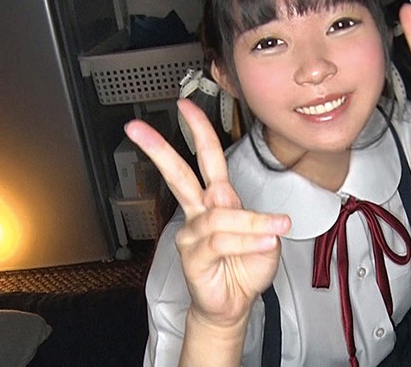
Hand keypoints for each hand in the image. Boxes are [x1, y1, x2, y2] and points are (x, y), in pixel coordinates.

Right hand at [125, 99, 290, 328]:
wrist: (235, 303)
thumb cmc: (246, 268)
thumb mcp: (265, 236)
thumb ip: (251, 215)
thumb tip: (228, 199)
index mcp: (217, 200)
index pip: (207, 159)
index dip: (198, 131)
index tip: (186, 106)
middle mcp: (200, 212)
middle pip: (179, 175)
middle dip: (159, 149)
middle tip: (135, 128)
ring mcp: (193, 233)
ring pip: (220, 216)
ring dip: (252, 223)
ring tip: (275, 230)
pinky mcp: (192, 256)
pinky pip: (221, 240)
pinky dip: (247, 239)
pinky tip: (265, 241)